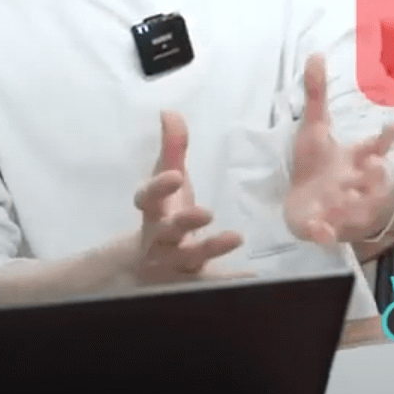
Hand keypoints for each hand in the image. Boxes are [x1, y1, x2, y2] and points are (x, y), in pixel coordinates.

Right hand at [130, 110, 246, 284]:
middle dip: (184, 222)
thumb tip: (170, 112)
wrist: (142, 267)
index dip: (157, 188)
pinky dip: (228, 280)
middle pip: (167, 231)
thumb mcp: (167, 182)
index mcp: (152, 212)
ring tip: (235, 237)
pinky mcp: (192, 280)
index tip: (174, 176)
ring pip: (189, 259)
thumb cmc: (162, 214)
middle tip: (205, 212)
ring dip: (210, 249)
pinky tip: (251, 276)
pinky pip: (210, 281)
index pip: (147, 199)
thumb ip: (172, 149)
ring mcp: (175, 263)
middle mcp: (159, 239)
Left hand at [284, 54, 393, 244]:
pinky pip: (331, 234)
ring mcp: (343, 209)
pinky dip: (326, 233)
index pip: (376, 149)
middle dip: (375, 177)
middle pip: (376, 183)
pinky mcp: (326, 229)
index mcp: (354, 160)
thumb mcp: (313, 129)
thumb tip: (315, 54)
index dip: (384, 140)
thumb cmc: (315, 164)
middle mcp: (355, 184)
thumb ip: (315, 94)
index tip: (390, 128)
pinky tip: (319, 230)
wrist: (304, 205)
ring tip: (338, 201)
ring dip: (351, 205)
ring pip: (358, 210)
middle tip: (368, 168)